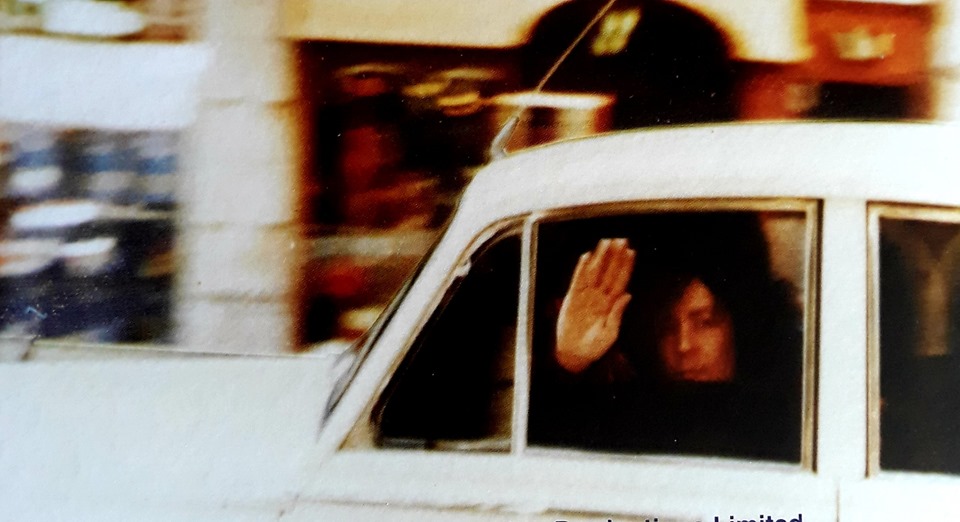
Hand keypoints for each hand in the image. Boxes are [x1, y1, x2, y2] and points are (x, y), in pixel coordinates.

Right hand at [555, 238, 634, 372]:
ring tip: (605, 242)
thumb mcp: (610, 333)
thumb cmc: (594, 347)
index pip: (620, 281)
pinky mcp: (572, 298)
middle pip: (609, 272)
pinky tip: (586, 256)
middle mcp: (599, 297)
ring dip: (600, 257)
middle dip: (615, 256)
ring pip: (594, 272)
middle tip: (620, 240)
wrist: (574, 355)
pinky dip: (581, 268)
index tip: (631, 252)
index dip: (625, 266)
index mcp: (611, 305)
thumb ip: (617, 313)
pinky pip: (577, 280)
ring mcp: (586, 296)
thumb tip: (627, 295)